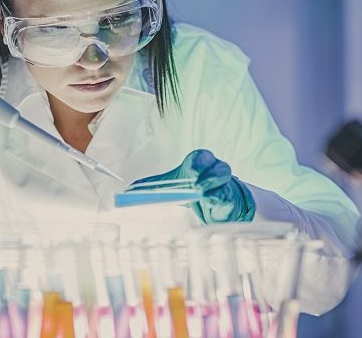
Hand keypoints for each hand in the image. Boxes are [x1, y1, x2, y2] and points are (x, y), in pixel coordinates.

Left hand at [134, 149, 254, 223]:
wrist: (216, 201)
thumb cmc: (193, 186)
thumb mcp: (173, 184)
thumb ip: (154, 186)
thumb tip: (130, 190)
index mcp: (200, 162)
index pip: (201, 157)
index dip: (198, 163)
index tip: (191, 171)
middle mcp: (216, 170)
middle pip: (218, 167)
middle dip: (208, 174)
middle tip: (196, 184)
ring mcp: (226, 185)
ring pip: (225, 182)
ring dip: (213, 188)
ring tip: (202, 194)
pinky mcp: (231, 200)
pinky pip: (228, 199)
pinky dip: (219, 201)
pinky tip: (211, 204)